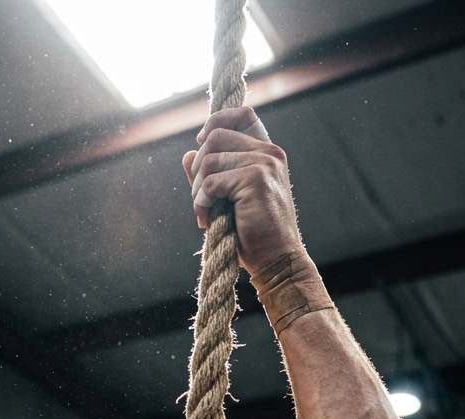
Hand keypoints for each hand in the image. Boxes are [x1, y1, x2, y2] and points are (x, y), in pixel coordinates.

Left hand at [182, 107, 301, 276]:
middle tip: (200, 198)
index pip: (241, 114)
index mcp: (267, 152)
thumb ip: (211, 174)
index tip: (201, 145)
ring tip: (204, 212)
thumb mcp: (230, 198)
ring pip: (210, 159)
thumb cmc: (254, 233)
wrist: (276, 259)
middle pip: (216, 136)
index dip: (215, 122)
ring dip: (197, 189)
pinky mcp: (256, 179)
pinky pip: (211, 182)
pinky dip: (201, 203)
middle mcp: (269, 152)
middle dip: (198, 168)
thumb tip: (188, 153)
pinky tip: (207, 220)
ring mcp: (264, 163)